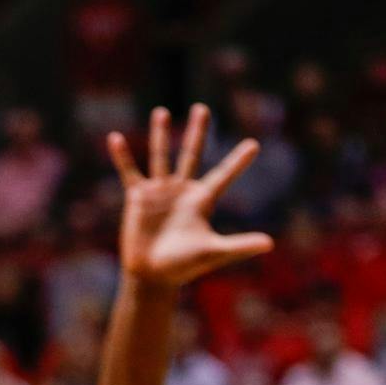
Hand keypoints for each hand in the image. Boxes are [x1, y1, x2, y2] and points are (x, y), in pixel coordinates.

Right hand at [106, 105, 273, 287]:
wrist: (152, 276)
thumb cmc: (184, 267)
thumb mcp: (214, 253)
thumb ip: (240, 245)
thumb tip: (270, 244)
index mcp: (202, 201)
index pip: (224, 175)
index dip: (238, 161)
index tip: (254, 144)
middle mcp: (182, 191)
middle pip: (192, 154)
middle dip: (197, 132)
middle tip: (203, 109)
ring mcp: (159, 192)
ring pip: (160, 156)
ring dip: (160, 134)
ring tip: (161, 111)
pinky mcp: (138, 198)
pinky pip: (129, 172)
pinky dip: (122, 156)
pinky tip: (115, 138)